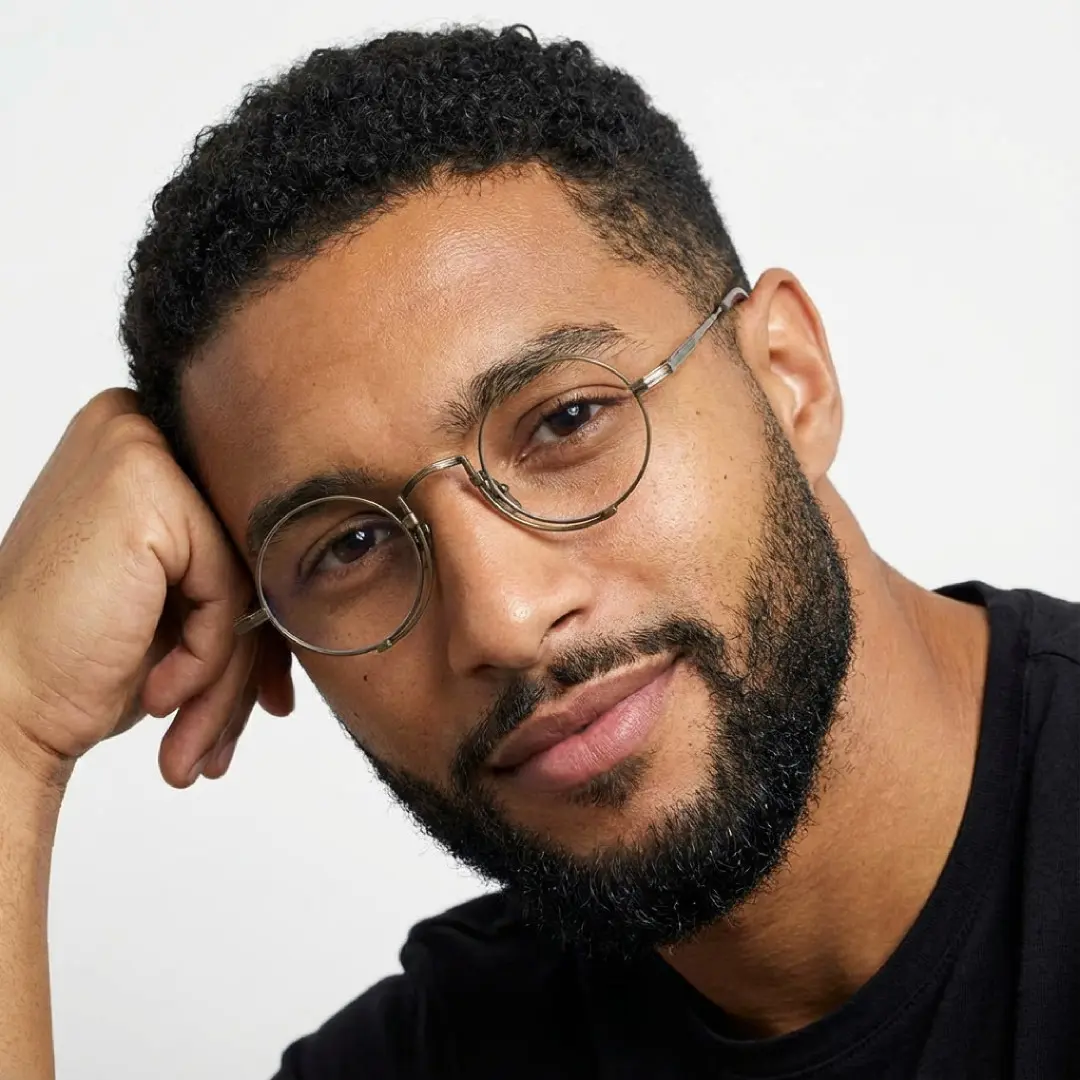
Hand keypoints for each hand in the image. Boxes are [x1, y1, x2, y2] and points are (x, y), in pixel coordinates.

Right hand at [0, 389, 292, 787]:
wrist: (2, 704)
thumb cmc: (79, 657)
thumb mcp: (178, 605)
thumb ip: (243, 571)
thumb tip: (322, 584)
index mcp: (145, 443)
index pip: (244, 532)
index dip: (262, 622)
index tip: (268, 697)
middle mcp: (138, 427)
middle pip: (249, 550)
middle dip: (250, 659)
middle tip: (228, 735)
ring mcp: (140, 449)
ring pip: (246, 575)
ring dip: (227, 680)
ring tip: (197, 745)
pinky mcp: (147, 487)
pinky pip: (227, 587)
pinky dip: (203, 657)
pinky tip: (157, 694)